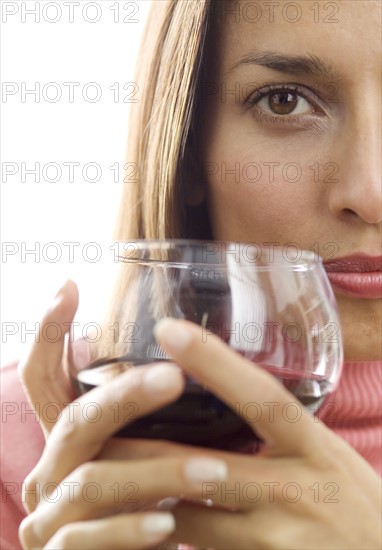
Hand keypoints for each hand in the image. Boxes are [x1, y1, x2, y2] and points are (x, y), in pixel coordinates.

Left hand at [18, 298, 381, 548]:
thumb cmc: (356, 503)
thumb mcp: (328, 453)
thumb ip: (280, 427)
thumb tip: (226, 389)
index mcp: (317, 447)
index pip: (262, 397)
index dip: (214, 362)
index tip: (167, 328)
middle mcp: (298, 491)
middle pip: (204, 464)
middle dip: (141, 446)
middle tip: (91, 421)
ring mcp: (278, 541)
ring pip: (187, 516)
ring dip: (137, 496)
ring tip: (91, 475)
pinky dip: (160, 537)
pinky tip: (130, 525)